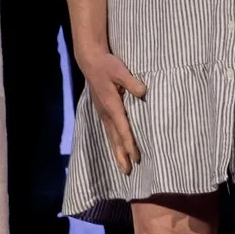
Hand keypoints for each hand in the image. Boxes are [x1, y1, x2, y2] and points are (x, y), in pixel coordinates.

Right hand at [78, 45, 148, 173]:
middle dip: (122, 155)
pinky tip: (117, 150)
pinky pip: (109, 131)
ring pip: (111, 137)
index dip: (129, 143)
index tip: (136, 157)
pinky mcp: (103, 111)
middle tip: (128, 171)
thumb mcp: (121, 70)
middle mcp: (106, 113)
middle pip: (115, 139)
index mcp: (112, 105)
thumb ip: (132, 82)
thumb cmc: (107, 65)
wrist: (91, 61)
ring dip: (117, 152)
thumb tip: (143, 92)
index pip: (123, 128)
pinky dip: (114, 143)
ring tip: (124, 167)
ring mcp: (103, 113)